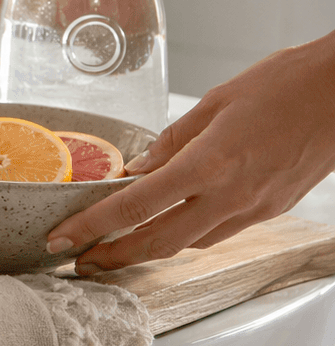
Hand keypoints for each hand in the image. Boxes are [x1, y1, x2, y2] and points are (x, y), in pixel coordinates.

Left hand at [46, 33, 334, 273]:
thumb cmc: (285, 84)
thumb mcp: (215, 102)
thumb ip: (170, 141)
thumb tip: (135, 170)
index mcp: (209, 164)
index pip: (134, 206)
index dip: (91, 228)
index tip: (59, 240)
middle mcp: (230, 196)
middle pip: (157, 242)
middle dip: (112, 257)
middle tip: (78, 261)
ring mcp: (254, 209)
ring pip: (188, 244)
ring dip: (147, 250)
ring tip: (114, 247)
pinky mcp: (270, 211)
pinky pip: (217, 233)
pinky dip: (184, 236)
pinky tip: (166, 227)